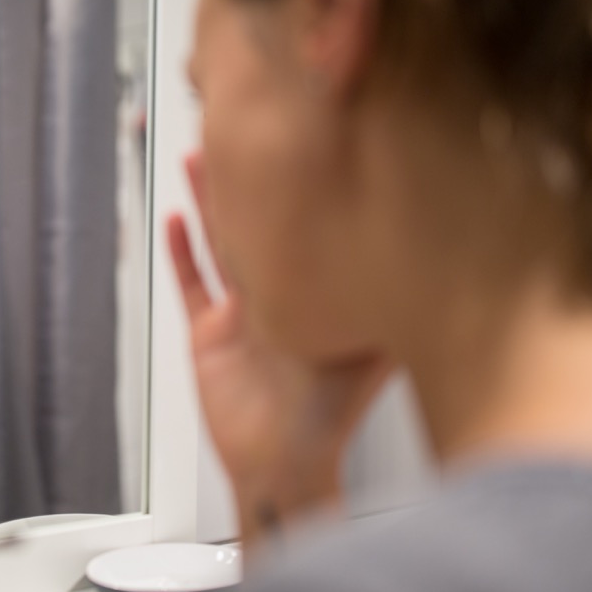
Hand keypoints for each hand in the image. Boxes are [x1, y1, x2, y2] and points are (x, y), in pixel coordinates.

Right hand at [168, 151, 390, 552]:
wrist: (282, 460)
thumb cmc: (330, 412)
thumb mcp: (366, 340)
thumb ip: (378, 290)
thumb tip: (417, 235)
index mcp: (319, 292)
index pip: (311, 223)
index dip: (303, 183)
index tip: (300, 136)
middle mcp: (283, 296)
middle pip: (264, 224)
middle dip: (252, 180)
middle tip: (240, 131)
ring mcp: (243, 314)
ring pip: (223, 244)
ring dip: (211, 203)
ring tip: (199, 159)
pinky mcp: (209, 336)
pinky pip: (191, 286)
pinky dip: (181, 255)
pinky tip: (173, 220)